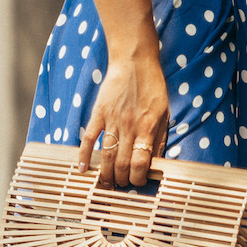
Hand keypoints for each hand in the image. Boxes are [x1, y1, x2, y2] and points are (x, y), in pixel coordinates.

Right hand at [78, 50, 168, 187]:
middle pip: (122, 164)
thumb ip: (159, 138)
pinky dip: (83, 155)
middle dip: (121, 180)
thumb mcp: (164, 114)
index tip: (138, 182)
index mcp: (147, 128)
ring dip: (105, 174)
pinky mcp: (99, 113)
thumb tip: (156, 162)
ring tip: (106, 183)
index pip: (141, 163)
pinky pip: (89, 138)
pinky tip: (82, 169)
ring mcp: (112, 120)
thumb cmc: (152, 87)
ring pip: (106, 155)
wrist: (135, 61)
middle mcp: (129, 127)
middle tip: (121, 184)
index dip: (138, 178)